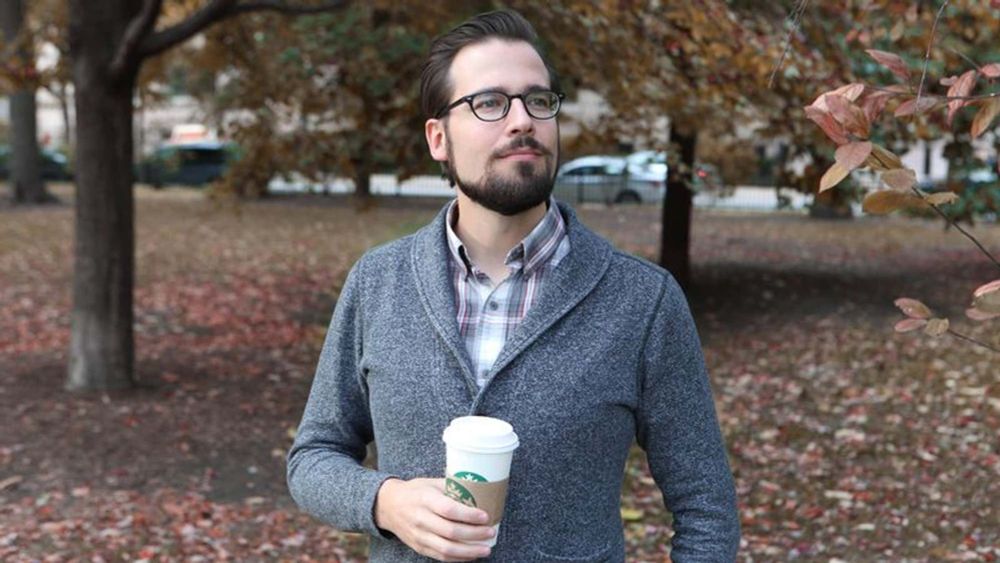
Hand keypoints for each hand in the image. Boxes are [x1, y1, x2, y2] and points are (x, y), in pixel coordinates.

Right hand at [374, 477, 494, 560]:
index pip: (449, 510)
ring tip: (486, 549)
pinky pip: (441, 556)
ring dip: (469, 551)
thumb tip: (481, 491)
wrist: (388, 506)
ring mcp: (419, 536)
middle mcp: (421, 519)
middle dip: (474, 534)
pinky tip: (471, 555)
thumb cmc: (415, 491)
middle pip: (451, 532)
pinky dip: (458, 558)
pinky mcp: (419, 547)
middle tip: (490, 532)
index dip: (469, 515)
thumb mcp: (432, 483)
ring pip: (446, 548)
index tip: (485, 516)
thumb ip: (453, 487)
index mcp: (425, 499)